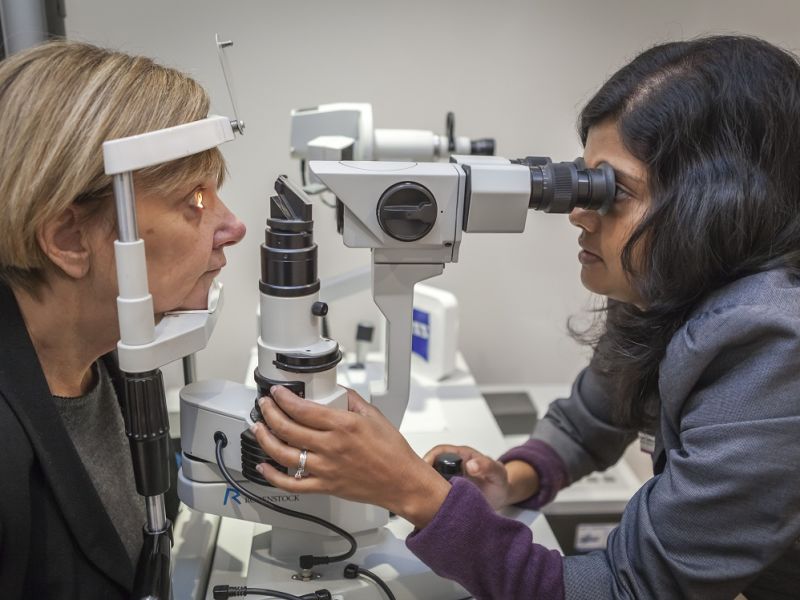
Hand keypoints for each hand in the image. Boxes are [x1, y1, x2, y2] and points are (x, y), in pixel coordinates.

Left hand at [251, 386, 450, 528]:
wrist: (401, 481)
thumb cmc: (392, 452)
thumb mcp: (374, 416)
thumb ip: (352, 400)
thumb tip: (336, 391)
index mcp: (343, 425)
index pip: (303, 408)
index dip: (283, 398)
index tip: (277, 392)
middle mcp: (331, 447)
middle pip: (288, 428)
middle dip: (269, 413)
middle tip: (264, 405)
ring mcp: (325, 468)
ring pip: (283, 454)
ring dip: (265, 439)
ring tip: (258, 428)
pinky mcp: (324, 486)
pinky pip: (291, 484)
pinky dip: (272, 476)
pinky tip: (263, 466)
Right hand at [423, 445, 539, 509]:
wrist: (501, 496)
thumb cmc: (499, 481)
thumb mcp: (497, 472)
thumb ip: (487, 466)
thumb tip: (471, 465)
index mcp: (461, 456)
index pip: (438, 452)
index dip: (429, 459)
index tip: (424, 471)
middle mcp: (452, 466)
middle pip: (429, 466)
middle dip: (423, 476)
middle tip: (422, 489)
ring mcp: (448, 478)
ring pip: (429, 480)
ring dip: (425, 488)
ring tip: (426, 500)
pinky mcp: (447, 491)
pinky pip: (434, 492)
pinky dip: (430, 499)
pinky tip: (431, 507)